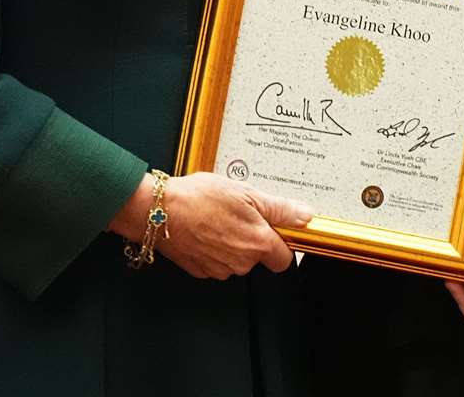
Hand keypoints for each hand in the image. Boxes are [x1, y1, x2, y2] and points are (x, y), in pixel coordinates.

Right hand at [109, 171, 312, 278]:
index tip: (273, 227)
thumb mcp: (246, 193)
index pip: (284, 258)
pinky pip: (215, 262)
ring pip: (236, 260)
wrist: (159, 210)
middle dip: (252, 238)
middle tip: (238, 213)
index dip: (281, 241)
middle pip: (258, 257)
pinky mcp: (200, 270)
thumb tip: (304, 216)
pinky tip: (203, 228)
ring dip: (231, 243)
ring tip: (216, 217)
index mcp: (257, 243)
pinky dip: (212, 248)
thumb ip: (279, 209)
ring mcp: (219, 269)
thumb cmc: (199, 197)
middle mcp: (241, 263)